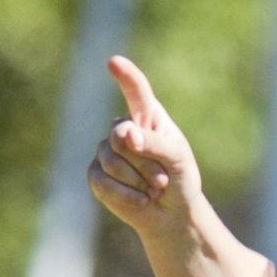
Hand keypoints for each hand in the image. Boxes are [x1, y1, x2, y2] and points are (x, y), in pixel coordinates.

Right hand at [87, 55, 203, 236]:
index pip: (136, 91)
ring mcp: (106, 150)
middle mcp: (123, 128)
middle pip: (120, 136)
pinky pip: (103, 181)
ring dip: (138, 181)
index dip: (126, 77)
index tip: (115, 63)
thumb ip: (154, 143)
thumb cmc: (179, 179)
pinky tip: (141, 199)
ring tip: (153, 189)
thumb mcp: (177, 159)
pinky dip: (126, 195)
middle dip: (145, 162)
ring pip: (112, 160)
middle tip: (162, 178)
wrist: (171, 213)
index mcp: (147, 116)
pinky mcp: (97, 174)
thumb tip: (125, 136)